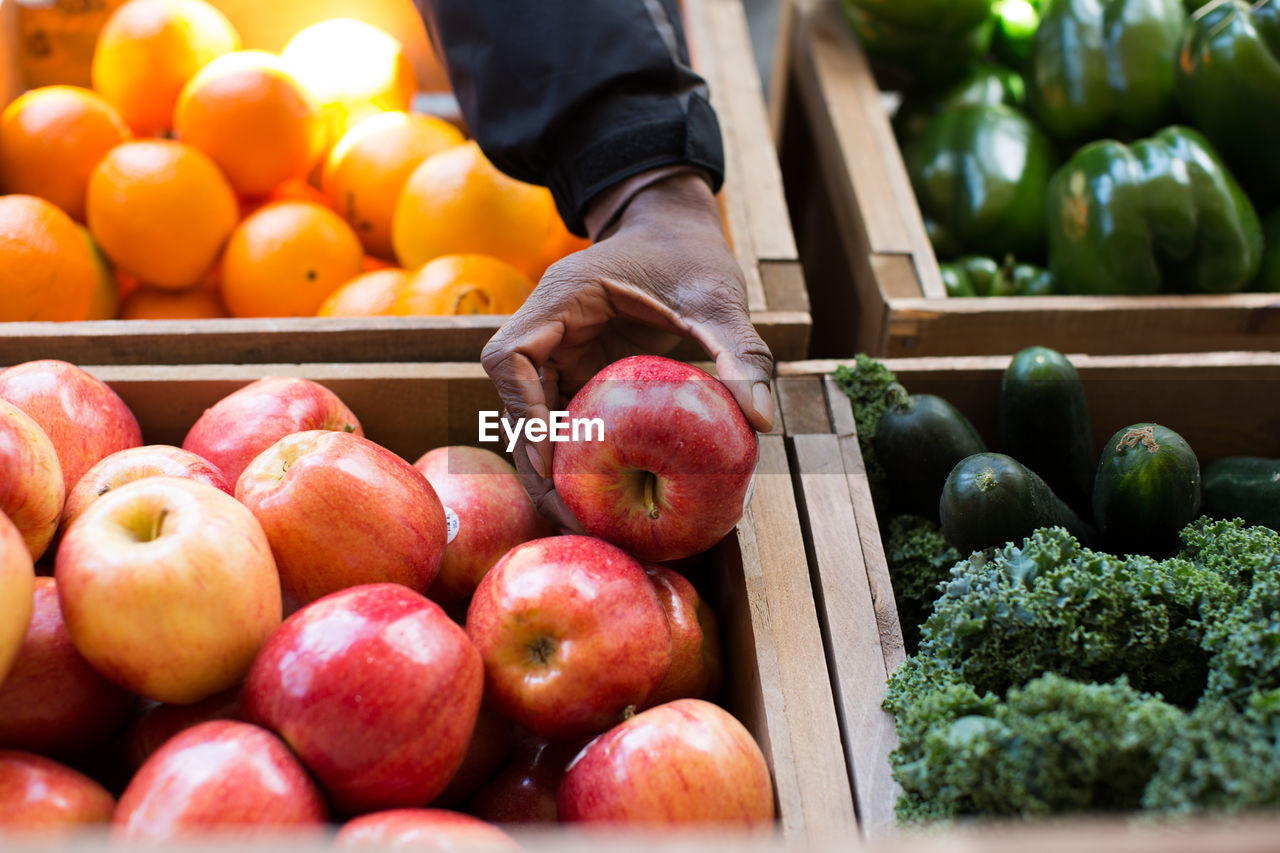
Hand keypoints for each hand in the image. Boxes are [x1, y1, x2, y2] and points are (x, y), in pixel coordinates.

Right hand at [480, 170, 774, 530]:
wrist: (678, 227)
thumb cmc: (691, 252)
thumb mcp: (718, 296)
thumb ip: (740, 351)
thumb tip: (762, 420)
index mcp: (563, 297)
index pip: (510, 356)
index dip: (523, 411)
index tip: (548, 459)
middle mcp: (548, 327)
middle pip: (515, 400)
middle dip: (534, 461)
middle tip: (569, 517)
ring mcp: (559, 351)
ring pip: (534, 417)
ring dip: (550, 467)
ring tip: (582, 520)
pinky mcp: (576, 370)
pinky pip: (564, 418)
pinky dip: (575, 456)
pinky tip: (599, 496)